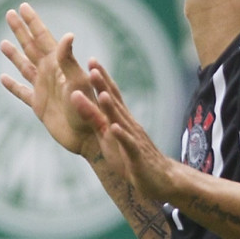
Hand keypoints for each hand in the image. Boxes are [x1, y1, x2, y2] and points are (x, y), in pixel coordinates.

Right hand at [0, 3, 97, 153]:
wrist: (90, 135)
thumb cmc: (88, 107)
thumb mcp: (78, 80)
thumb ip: (69, 60)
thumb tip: (68, 35)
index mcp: (59, 64)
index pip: (43, 37)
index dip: (32, 22)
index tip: (23, 5)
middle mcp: (50, 73)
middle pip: (31, 46)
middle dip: (21, 30)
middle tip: (10, 13)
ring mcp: (44, 89)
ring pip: (25, 67)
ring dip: (14, 55)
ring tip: (2, 43)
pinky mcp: (40, 107)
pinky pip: (22, 93)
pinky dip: (12, 86)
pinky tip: (3, 78)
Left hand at [74, 58, 179, 202]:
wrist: (161, 178)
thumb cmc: (132, 158)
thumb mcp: (109, 136)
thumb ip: (95, 118)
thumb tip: (78, 98)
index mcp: (121, 120)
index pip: (111, 95)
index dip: (101, 78)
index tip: (91, 60)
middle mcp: (128, 125)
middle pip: (115, 102)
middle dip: (103, 85)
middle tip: (93, 65)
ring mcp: (133, 139)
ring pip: (121, 121)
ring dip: (111, 107)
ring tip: (101, 93)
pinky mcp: (136, 156)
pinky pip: (128, 145)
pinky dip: (121, 136)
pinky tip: (114, 128)